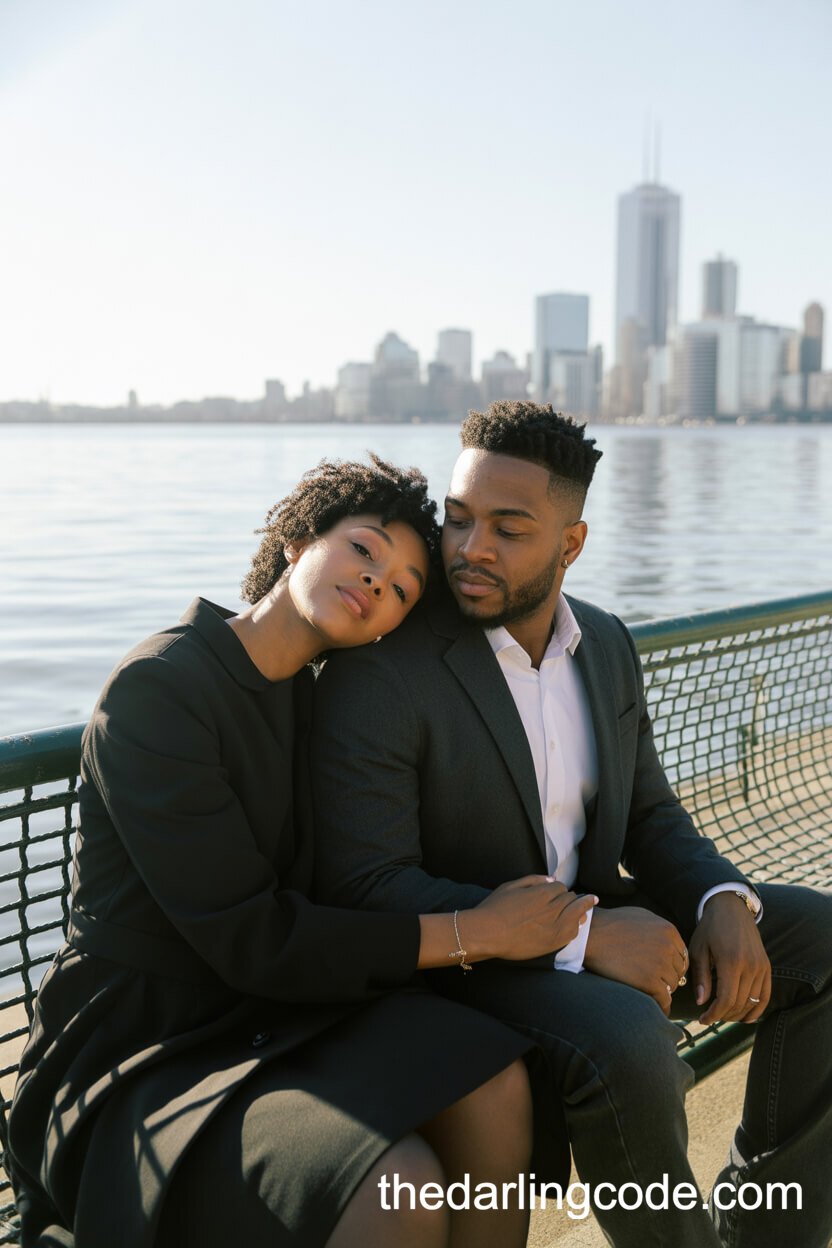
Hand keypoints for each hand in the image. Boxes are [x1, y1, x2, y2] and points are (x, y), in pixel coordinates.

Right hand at [463, 875, 596, 961]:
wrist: (486, 935)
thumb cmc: (494, 908)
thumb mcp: (511, 886)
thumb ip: (534, 880)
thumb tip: (553, 879)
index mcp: (541, 893)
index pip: (561, 887)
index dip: (559, 889)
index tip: (558, 892)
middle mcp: (551, 910)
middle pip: (571, 899)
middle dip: (571, 898)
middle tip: (576, 898)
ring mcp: (554, 928)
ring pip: (577, 915)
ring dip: (581, 909)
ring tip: (590, 904)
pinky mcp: (553, 944)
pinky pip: (573, 933)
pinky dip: (576, 926)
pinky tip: (577, 924)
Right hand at [584, 907, 687, 1015]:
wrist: (590, 935)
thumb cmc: (611, 925)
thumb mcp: (641, 917)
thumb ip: (660, 930)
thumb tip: (671, 946)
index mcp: (669, 930)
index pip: (682, 956)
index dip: (672, 965)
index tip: (661, 972)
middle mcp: (668, 946)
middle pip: (678, 972)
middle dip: (667, 977)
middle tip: (653, 983)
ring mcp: (660, 964)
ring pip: (672, 986)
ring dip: (662, 990)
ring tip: (648, 991)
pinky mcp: (649, 981)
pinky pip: (664, 1000)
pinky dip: (661, 1006)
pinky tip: (655, 1007)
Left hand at [689, 892, 770, 1023]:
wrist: (731, 908)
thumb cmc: (710, 928)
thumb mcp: (698, 949)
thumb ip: (701, 977)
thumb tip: (701, 1003)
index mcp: (731, 961)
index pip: (726, 1000)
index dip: (714, 1014)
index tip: (702, 1019)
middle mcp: (750, 966)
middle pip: (739, 1004)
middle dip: (723, 1016)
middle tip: (709, 1017)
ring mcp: (761, 967)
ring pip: (752, 1003)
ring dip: (737, 1014)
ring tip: (722, 1015)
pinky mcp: (767, 966)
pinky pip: (766, 995)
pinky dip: (757, 1010)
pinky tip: (746, 1018)